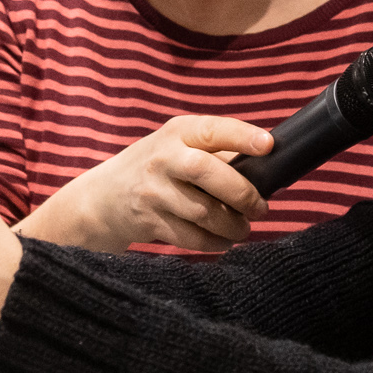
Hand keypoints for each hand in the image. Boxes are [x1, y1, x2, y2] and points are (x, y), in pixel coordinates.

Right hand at [16, 114, 273, 252]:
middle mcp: (163, 159)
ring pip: (203, 212)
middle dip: (241, 193)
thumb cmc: (156, 167)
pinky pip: (191, 237)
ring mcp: (153, 191)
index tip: (269, 145)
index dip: (242, 136)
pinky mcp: (150, 221)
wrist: (103, 198)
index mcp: (177, 133)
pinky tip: (223, 240)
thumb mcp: (177, 146)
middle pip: (207, 171)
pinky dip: (214, 243)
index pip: (212, 130)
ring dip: (232, 225)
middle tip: (260, 208)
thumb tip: (266, 166)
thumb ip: (216, 151)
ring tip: (243, 227)